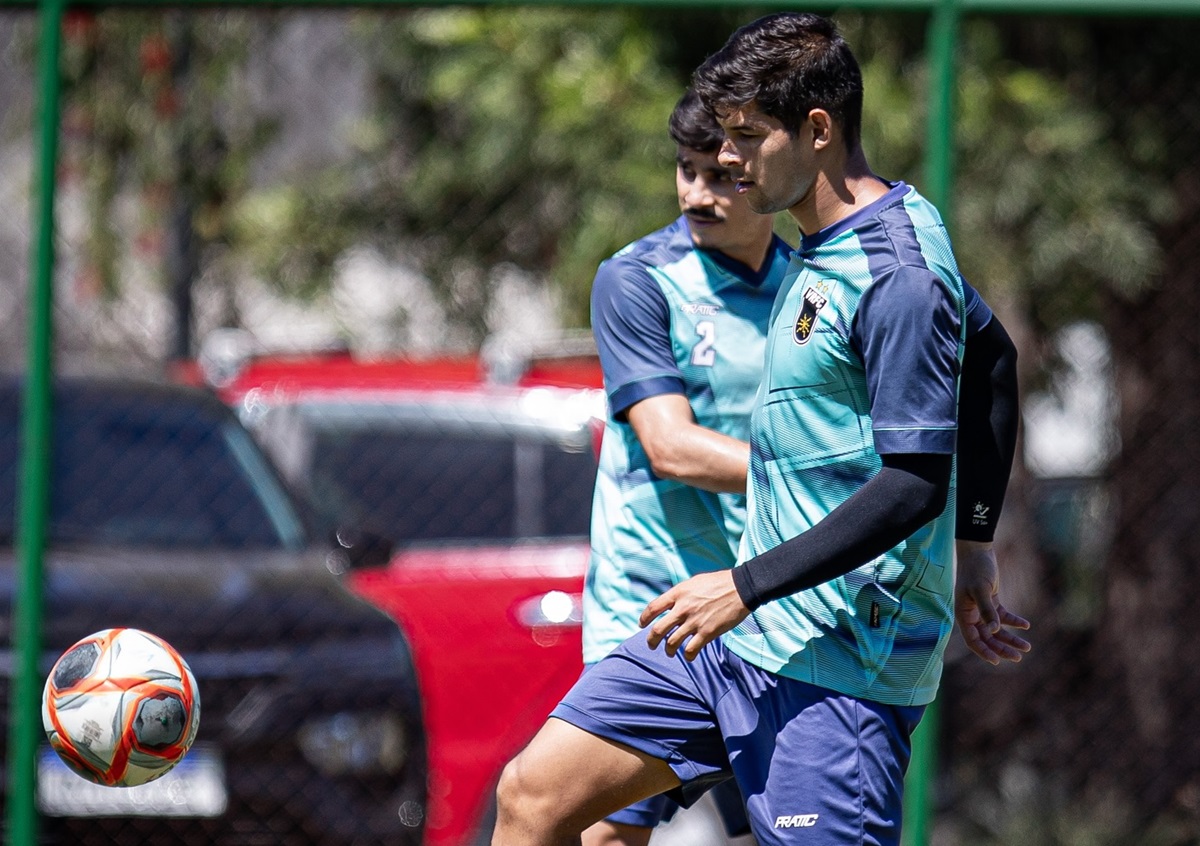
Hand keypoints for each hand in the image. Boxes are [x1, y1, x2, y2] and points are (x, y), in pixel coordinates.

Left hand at [639, 570, 749, 660]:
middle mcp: (683, 608)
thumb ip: (680, 595)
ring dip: (669, 650)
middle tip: (651, 645)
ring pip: (672, 643)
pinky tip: (688, 655)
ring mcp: (695, 622)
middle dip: (652, 640)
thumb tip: (670, 605)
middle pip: (658, 630)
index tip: (641, 625)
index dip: (644, 618)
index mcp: (678, 593)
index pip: (653, 608)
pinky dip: (687, 655)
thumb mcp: (693, 583)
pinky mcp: (707, 633)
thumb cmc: (717, 583)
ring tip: (670, 652)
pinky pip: (691, 650)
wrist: (740, 588)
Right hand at [955, 540, 1031, 664]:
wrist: (978, 552)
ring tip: (1027, 647)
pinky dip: (1014, 622)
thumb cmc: (975, 569)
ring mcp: (981, 610)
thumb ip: (987, 610)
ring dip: (1011, 638)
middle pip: (987, 638)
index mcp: (963, 615)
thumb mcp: (981, 589)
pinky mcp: (991, 602)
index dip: (984, 651)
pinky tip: (1026, 625)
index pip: (973, 640)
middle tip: (1019, 657)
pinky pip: (1003, 617)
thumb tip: (994, 630)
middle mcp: (971, 615)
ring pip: (997, 630)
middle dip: (1002, 648)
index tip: (997, 661)